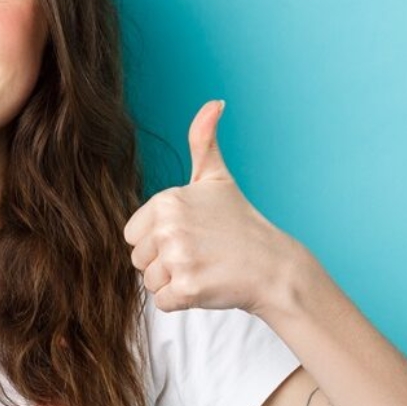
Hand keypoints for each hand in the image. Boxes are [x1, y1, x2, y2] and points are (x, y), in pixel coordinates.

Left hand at [123, 99, 304, 315]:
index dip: (157, 240)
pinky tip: (206, 285)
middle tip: (199, 254)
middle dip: (164, 263)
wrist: (273, 266)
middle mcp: (169, 227)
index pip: (133, 234)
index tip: (189, 235)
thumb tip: (214, 102)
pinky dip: (182, 301)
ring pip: (149, 282)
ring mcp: (178, 259)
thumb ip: (204, 141)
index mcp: (167, 201)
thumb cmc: (240, 223)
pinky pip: (162, 302)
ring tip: (204, 269)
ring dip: (173, 283)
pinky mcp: (187, 289)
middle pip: (138, 259)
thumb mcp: (217, 178)